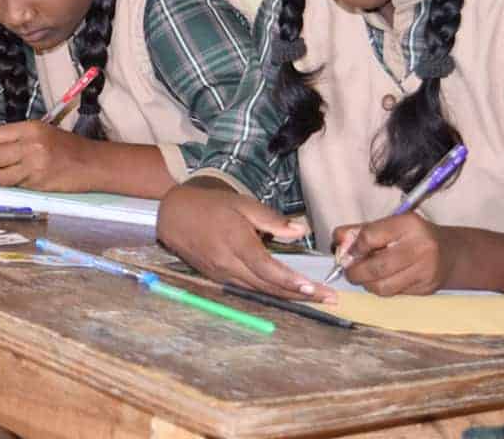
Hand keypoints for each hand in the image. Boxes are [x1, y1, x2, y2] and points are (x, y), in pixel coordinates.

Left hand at [0, 121, 95, 191]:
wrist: (91, 163)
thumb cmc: (68, 147)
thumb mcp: (44, 132)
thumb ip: (20, 137)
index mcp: (31, 128)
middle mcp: (30, 145)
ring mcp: (33, 165)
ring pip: (1, 176)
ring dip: (2, 178)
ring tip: (12, 175)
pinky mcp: (37, 182)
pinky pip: (15, 185)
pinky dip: (16, 185)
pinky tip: (27, 180)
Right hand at [156, 182, 332, 301]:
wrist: (173, 216)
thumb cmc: (210, 205)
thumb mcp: (242, 204)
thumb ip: (272, 220)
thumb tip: (301, 230)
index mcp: (236, 243)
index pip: (268, 269)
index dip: (292, 282)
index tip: (316, 289)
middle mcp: (228, 264)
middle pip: (269, 287)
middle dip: (301, 296)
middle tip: (329, 299)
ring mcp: (222, 275)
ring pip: (260, 292)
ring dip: (289, 298)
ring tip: (316, 298)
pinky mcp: (219, 279)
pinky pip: (249, 290)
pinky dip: (271, 293)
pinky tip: (289, 294)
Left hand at [333, 213, 456, 295]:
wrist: (450, 252)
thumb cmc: (412, 236)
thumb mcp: (389, 224)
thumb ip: (361, 231)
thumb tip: (337, 240)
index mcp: (408, 224)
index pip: (370, 236)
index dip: (353, 247)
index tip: (346, 253)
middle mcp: (420, 247)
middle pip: (376, 267)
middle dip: (355, 272)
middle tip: (348, 271)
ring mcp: (425, 271)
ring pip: (384, 286)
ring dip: (366, 284)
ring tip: (363, 277)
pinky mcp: (426, 289)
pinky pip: (394, 294)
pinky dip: (382, 289)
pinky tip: (381, 281)